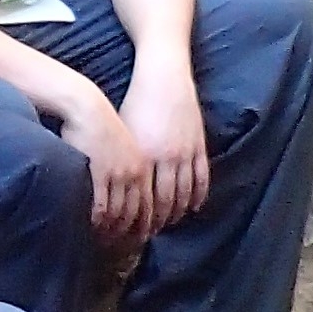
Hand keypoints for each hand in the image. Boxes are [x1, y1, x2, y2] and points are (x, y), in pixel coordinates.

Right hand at [55, 90, 160, 242]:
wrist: (88, 107)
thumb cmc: (103, 124)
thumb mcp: (126, 146)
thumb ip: (130, 167)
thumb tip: (126, 188)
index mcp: (145, 166)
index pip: (150, 205)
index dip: (145, 224)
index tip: (139, 237)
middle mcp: (136, 173)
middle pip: (137, 214)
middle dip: (130, 233)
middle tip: (121, 244)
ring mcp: (118, 175)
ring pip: (120, 213)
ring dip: (113, 230)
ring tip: (104, 239)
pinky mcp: (100, 174)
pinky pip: (101, 206)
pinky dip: (98, 221)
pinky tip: (92, 227)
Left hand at [124, 67, 210, 224]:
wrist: (164, 77)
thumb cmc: (136, 101)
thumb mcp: (123, 129)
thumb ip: (122, 157)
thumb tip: (110, 184)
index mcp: (143, 154)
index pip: (143, 197)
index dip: (139, 218)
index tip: (132, 231)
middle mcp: (165, 157)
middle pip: (164, 201)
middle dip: (157, 221)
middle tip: (150, 234)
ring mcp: (185, 152)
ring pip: (184, 193)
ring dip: (177, 212)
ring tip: (169, 224)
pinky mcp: (199, 145)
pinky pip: (202, 177)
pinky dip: (198, 196)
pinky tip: (192, 207)